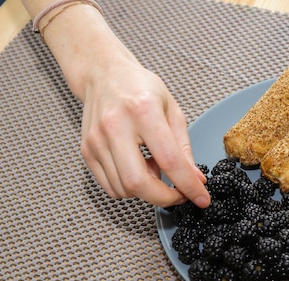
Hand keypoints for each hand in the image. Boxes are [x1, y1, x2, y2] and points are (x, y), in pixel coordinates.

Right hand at [79, 56, 210, 207]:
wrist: (103, 74)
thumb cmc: (140, 88)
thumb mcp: (172, 110)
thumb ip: (184, 148)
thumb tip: (196, 180)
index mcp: (143, 111)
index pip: (169, 160)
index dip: (188, 185)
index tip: (201, 199)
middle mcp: (115, 126)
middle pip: (138, 182)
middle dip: (164, 198)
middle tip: (179, 195)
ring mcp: (97, 140)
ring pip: (123, 188)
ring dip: (147, 191)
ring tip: (156, 169)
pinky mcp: (87, 151)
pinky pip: (110, 186)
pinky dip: (129, 188)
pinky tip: (139, 169)